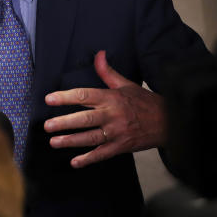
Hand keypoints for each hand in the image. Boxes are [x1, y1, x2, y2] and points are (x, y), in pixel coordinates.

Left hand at [44, 50, 166, 167]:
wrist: (168, 121)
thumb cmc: (144, 102)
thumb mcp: (126, 84)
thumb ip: (107, 72)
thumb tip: (99, 54)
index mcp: (112, 98)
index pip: (85, 95)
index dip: (66, 97)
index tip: (50, 99)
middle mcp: (113, 115)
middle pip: (85, 118)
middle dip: (65, 122)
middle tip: (47, 125)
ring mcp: (117, 133)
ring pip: (91, 138)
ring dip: (71, 141)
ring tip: (54, 142)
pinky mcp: (121, 147)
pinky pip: (102, 154)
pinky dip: (88, 159)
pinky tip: (74, 162)